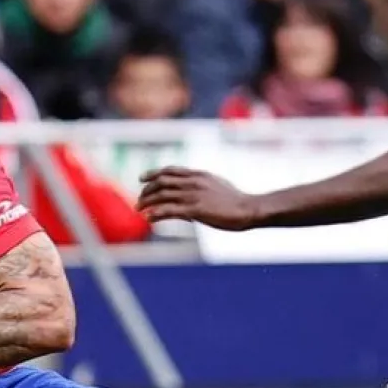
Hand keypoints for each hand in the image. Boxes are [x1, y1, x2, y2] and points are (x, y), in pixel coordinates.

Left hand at [137, 166, 260, 230]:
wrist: (248, 209)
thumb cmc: (235, 201)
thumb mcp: (216, 186)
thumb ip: (201, 186)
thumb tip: (191, 191)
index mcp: (198, 175)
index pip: (170, 170)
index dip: (153, 173)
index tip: (142, 178)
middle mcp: (193, 182)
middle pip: (162, 182)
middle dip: (147, 190)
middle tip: (139, 200)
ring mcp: (194, 195)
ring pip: (162, 195)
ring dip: (147, 202)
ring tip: (139, 210)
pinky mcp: (196, 209)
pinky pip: (170, 210)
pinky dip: (156, 213)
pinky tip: (149, 218)